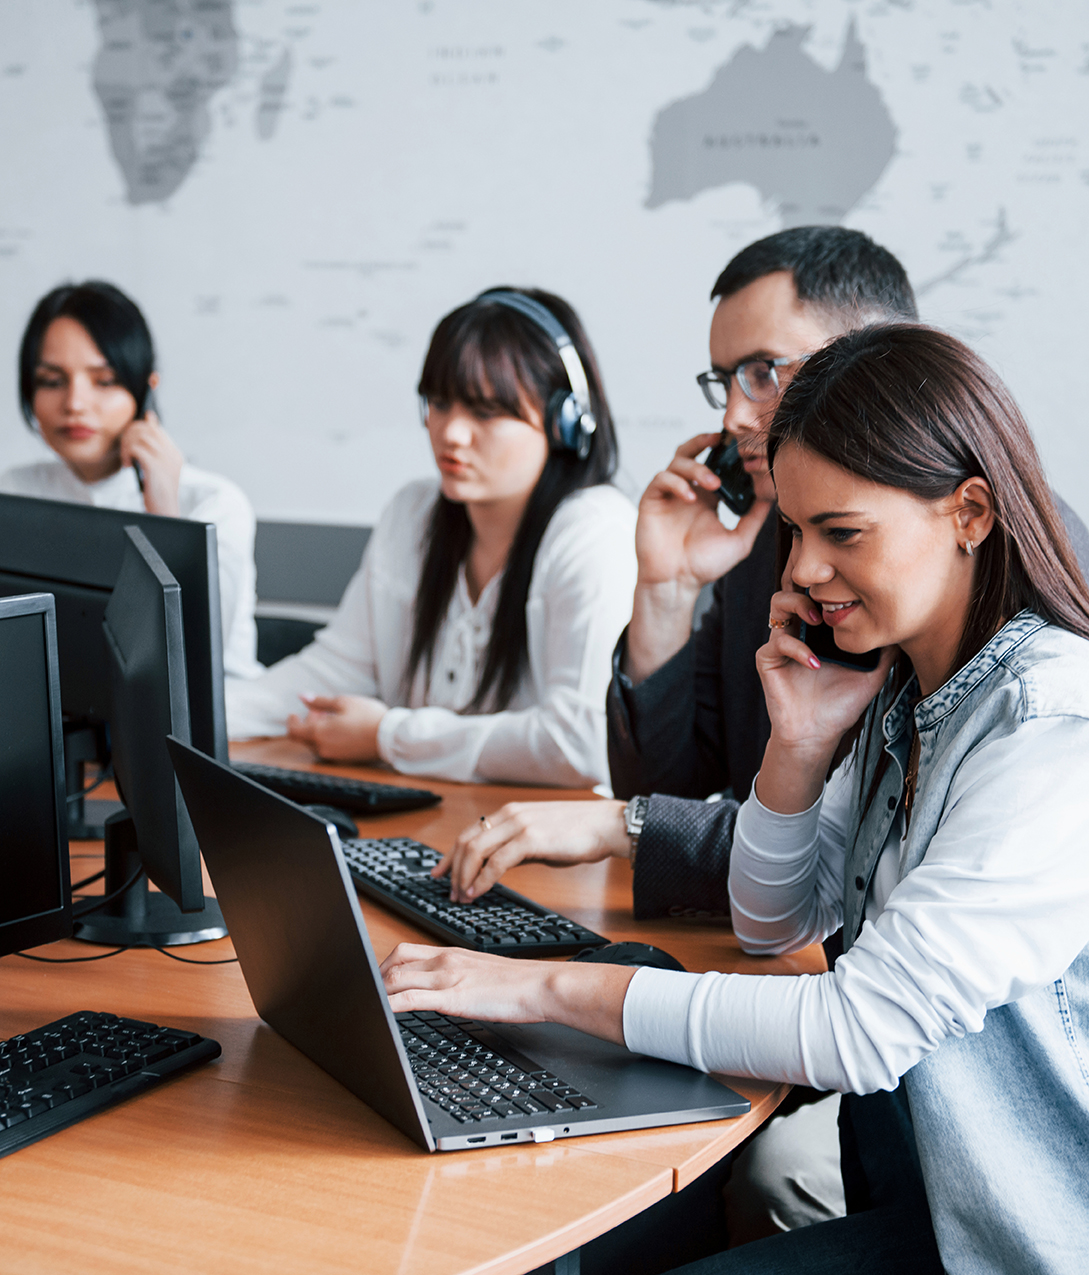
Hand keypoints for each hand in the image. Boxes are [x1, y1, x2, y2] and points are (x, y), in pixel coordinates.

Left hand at [118, 412, 183, 516]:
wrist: (165, 512)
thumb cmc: (159, 493)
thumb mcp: (159, 468)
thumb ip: (154, 447)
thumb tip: (150, 418)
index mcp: (174, 454)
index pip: (156, 430)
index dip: (139, 429)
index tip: (129, 438)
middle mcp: (171, 454)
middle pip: (147, 429)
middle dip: (130, 435)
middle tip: (125, 450)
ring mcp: (164, 460)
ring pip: (140, 436)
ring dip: (127, 445)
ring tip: (126, 458)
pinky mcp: (155, 466)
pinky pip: (136, 449)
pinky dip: (127, 454)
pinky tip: (127, 465)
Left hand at [286, 694, 388, 760]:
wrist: (389, 737)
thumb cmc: (367, 717)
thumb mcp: (342, 702)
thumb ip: (319, 701)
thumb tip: (303, 697)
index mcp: (319, 733)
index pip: (294, 732)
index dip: (292, 722)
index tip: (295, 714)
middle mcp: (323, 748)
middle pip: (305, 738)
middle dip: (308, 723)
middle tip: (319, 710)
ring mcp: (334, 756)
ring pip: (317, 744)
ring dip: (318, 731)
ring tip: (333, 718)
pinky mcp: (344, 759)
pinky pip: (328, 749)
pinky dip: (328, 738)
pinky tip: (341, 729)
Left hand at [380, 942, 634, 1044]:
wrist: (541, 984)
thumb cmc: (519, 983)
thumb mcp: (482, 972)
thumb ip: (459, 976)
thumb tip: (444, 989)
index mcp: (452, 953)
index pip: (406, 952)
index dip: (383, 966)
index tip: (372, 980)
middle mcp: (445, 960)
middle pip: (395, 962)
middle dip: (373, 979)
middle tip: (362, 995)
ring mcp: (448, 976)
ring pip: (397, 978)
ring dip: (376, 991)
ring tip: (362, 1006)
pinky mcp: (453, 995)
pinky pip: (411, 998)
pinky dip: (390, 1005)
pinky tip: (379, 1013)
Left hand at [434, 800, 628, 901]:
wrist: (606, 824)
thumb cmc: (578, 832)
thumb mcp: (539, 835)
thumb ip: (516, 846)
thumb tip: (497, 865)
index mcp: (510, 812)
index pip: (469, 832)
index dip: (450, 855)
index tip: (440, 873)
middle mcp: (510, 815)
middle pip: (466, 841)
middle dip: (453, 870)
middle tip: (449, 892)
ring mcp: (519, 825)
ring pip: (476, 850)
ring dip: (464, 876)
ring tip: (462, 896)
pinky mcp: (531, 839)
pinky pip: (497, 862)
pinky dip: (482, 880)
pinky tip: (478, 892)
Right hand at [625, 432, 771, 683]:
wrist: (677, 583)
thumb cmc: (703, 566)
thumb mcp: (740, 540)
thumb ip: (755, 516)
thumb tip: (772, 494)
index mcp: (706, 499)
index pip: (714, 465)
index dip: (725, 452)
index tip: (740, 446)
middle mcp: (687, 492)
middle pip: (691, 452)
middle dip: (704, 441)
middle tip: (722, 440)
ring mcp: (668, 495)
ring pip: (677, 461)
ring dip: (697, 466)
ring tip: (713, 483)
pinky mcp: (652, 501)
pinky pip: (661, 479)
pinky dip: (677, 482)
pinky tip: (690, 495)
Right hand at [754, 587, 896, 812]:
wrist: (818, 734)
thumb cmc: (840, 705)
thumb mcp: (872, 675)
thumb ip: (885, 652)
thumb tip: (905, 630)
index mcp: (816, 632)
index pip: (816, 595)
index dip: (827, 586)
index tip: (848, 590)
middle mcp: (796, 633)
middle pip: (792, 590)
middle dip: (809, 588)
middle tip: (829, 603)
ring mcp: (780, 646)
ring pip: (777, 606)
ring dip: (797, 606)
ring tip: (818, 621)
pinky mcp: (767, 662)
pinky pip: (776, 643)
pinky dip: (797, 649)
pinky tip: (815, 663)